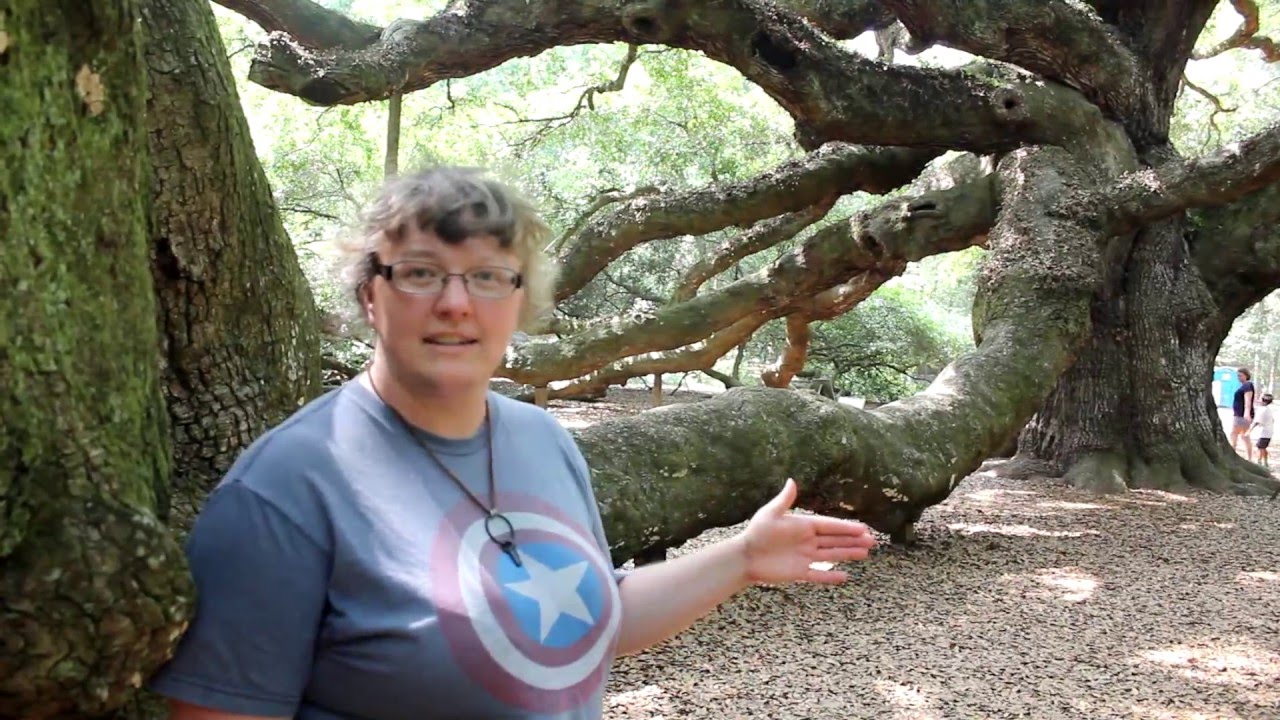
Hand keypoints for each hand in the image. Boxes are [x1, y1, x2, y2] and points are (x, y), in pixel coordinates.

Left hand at [736, 478, 877, 584]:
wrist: (744, 556)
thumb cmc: (756, 532)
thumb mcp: (770, 514)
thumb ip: (784, 500)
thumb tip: (792, 481)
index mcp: (803, 526)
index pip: (829, 526)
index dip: (846, 528)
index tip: (862, 528)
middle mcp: (807, 541)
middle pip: (835, 540)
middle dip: (853, 540)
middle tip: (872, 540)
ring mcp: (805, 557)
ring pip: (831, 555)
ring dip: (848, 554)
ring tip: (865, 553)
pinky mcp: (799, 573)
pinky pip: (819, 575)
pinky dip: (831, 576)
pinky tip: (846, 576)